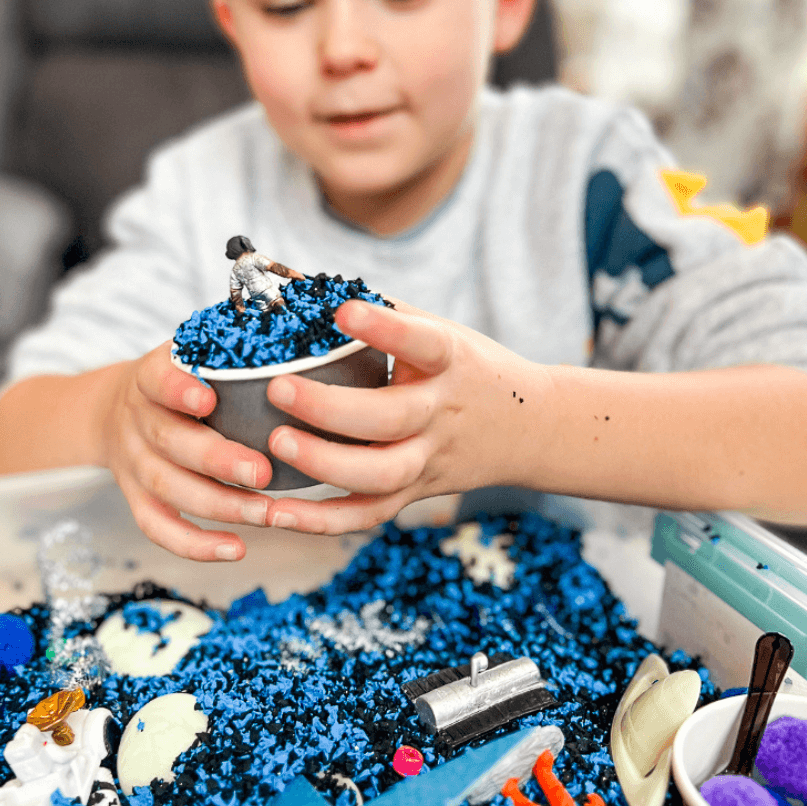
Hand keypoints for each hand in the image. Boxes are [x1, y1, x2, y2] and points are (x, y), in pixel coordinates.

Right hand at [99, 342, 274, 560]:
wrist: (114, 409)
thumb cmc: (181, 378)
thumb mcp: (192, 353)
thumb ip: (231, 351)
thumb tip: (305, 339)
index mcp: (150, 377)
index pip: (156, 379)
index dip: (177, 389)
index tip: (209, 396)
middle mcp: (138, 421)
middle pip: (170, 442)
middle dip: (218, 460)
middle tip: (262, 472)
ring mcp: (134, 463)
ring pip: (169, 489)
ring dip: (220, 506)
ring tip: (266, 514)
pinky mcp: (137, 499)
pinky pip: (158, 527)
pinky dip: (195, 545)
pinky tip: (237, 549)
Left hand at [264, 300, 553, 534]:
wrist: (529, 429)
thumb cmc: (468, 369)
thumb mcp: (442, 332)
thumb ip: (385, 312)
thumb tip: (307, 284)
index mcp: (451, 362)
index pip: (423, 343)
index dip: (386, 329)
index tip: (344, 312)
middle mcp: (441, 414)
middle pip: (391, 419)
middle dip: (331, 408)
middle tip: (278, 389)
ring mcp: (430, 460)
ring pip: (380, 475)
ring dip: (324, 465)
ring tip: (277, 443)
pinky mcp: (416, 491)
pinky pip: (369, 514)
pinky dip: (322, 521)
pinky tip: (277, 513)